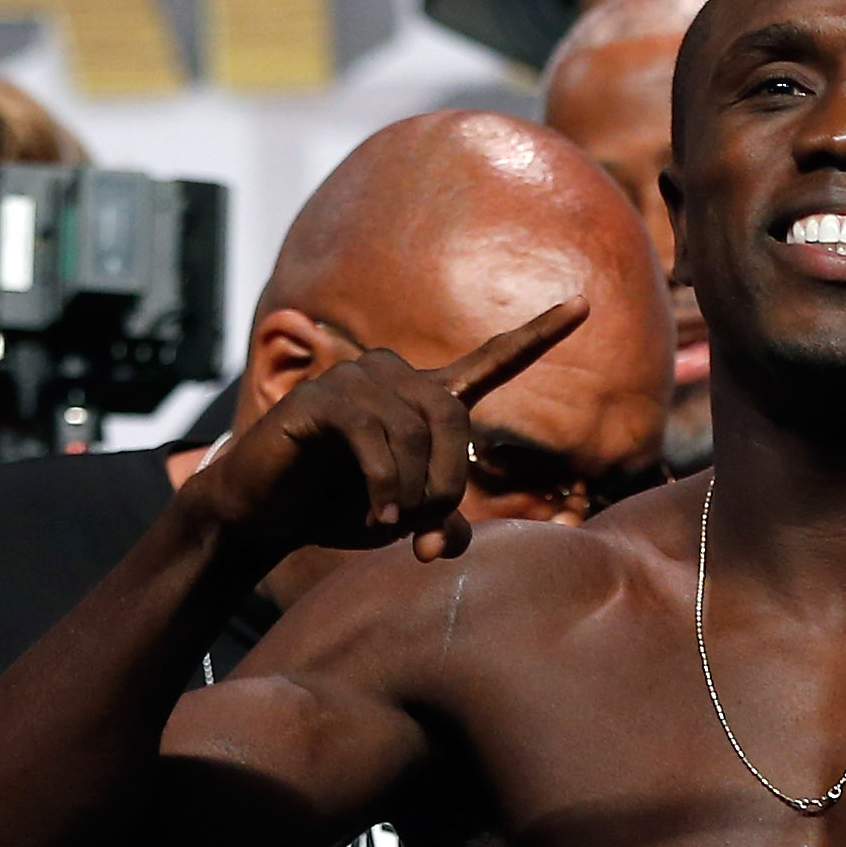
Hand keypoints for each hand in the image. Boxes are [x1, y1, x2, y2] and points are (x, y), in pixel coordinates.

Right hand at [191, 303, 586, 572]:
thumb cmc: (335, 509)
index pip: (490, 361)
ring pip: (414, 431)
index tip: (582, 306)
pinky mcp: (320, 399)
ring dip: (411, 491)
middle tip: (430, 532)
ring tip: (391, 526)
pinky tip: (374, 519)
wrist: (262, 512)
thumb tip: (449, 541)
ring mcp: (355, 380)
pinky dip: (381, 486)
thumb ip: (439, 524)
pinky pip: (372, 438)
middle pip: (453, 418)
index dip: (536, 336)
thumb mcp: (402, 521)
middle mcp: (394, 376)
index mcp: (423, 397)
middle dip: (448, 483)